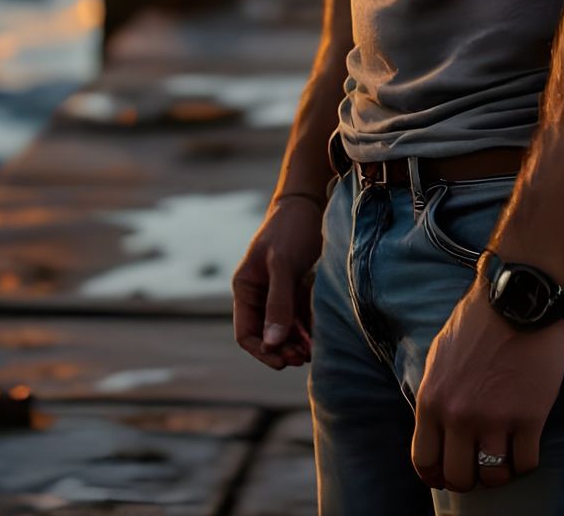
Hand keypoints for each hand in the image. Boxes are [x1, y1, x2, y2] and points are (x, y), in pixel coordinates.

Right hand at [231, 192, 322, 369]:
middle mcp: (259, 293)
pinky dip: (306, 329)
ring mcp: (277, 292)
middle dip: (282, 350)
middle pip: (266, 335)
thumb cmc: (290, 228)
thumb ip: (278, 303)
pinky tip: (318, 336)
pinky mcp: (296, 289)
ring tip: (313, 351)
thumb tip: (272, 344)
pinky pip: (298, 318)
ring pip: (283, 330)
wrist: (309, 202)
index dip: (262, 351)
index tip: (283, 361)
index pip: (246, 333)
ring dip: (295, 343)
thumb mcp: (283, 264)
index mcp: (245, 288)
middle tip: (303, 357)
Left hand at [411, 281, 563, 491]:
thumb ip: (436, 396)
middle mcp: (458, 415)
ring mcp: (494, 419)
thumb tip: (436, 432)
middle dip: (470, 478)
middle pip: (459, 478)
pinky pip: (526, 464)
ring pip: (494, 477)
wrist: (516, 298)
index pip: (424, 461)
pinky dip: (526, 462)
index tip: (448, 474)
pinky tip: (525, 445)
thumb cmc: (478, 322)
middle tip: (480, 464)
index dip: (437, 475)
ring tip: (505, 454)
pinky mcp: (529, 417)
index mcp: (431, 399)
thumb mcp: (439, 356)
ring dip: (500, 470)